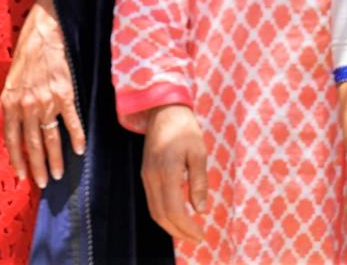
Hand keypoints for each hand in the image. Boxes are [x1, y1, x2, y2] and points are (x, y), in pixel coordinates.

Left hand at [0, 0, 85, 188]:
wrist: (43, 33)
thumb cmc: (26, 54)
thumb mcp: (11, 80)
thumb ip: (13, 104)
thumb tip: (17, 128)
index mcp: (10, 102)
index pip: (11, 139)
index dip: (16, 159)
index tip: (21, 175)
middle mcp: (26, 105)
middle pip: (32, 144)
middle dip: (37, 167)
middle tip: (42, 184)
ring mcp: (46, 101)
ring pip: (51, 138)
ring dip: (55, 159)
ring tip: (57, 175)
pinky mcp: (64, 94)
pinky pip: (71, 122)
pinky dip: (76, 137)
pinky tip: (79, 150)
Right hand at [140, 104, 207, 242]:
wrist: (163, 109)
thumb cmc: (184, 129)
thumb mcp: (198, 153)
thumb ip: (199, 182)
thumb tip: (201, 210)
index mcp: (167, 171)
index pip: (174, 210)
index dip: (187, 227)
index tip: (202, 234)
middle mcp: (152, 177)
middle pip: (161, 215)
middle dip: (179, 232)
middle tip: (197, 238)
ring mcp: (146, 175)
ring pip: (154, 210)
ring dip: (170, 226)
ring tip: (188, 232)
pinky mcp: (145, 173)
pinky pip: (152, 201)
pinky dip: (163, 214)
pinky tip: (177, 216)